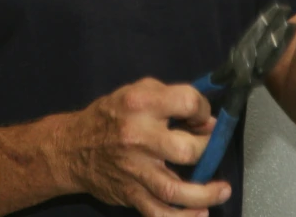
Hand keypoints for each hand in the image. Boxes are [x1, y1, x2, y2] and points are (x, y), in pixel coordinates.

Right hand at [53, 77, 231, 216]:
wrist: (73, 147)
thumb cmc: (111, 115)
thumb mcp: (136, 91)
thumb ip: (168, 97)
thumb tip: (202, 117)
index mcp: (141, 103)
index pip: (187, 102)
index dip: (203, 109)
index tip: (203, 116)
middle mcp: (138, 136)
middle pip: (187, 149)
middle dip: (208, 149)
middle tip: (212, 147)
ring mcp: (134, 169)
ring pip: (176, 190)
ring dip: (205, 193)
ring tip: (222, 189)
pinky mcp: (131, 193)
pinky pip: (159, 213)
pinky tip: (200, 213)